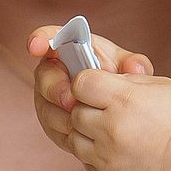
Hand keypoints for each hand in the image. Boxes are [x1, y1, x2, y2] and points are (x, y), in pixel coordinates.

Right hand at [28, 25, 151, 154]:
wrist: (119, 109)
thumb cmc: (119, 78)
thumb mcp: (129, 68)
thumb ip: (135, 64)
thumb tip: (134, 68)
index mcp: (72, 48)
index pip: (51, 37)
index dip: (40, 39)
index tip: (36, 46)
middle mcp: (55, 70)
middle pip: (44, 75)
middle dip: (54, 88)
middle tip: (70, 101)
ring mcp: (49, 96)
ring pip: (44, 104)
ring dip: (59, 114)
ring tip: (79, 122)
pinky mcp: (52, 119)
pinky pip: (50, 126)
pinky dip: (63, 131)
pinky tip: (79, 133)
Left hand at [28, 27, 170, 170]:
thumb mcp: (158, 85)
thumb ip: (124, 81)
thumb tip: (99, 80)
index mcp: (124, 100)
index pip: (80, 83)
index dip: (87, 83)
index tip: (97, 87)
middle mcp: (110, 128)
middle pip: (74, 111)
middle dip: (86, 107)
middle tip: (105, 109)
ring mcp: (106, 156)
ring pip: (73, 138)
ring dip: (86, 131)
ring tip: (108, 130)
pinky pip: (84, 160)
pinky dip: (93, 153)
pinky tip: (113, 148)